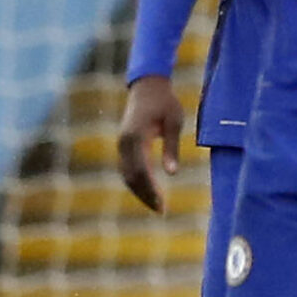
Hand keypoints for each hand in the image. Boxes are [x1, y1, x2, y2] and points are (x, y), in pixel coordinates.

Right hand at [115, 75, 184, 213]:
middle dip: (145, 195)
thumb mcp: (174, 123)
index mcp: (136, 137)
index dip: (151, 190)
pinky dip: (136, 182)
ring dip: (140, 191)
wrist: (147, 86)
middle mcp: (124, 143)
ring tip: (157, 206)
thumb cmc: (165, 102)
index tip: (162, 205)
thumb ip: (172, 148)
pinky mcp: (124, 144)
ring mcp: (122, 144)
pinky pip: (127, 168)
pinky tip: (149, 191)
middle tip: (161, 211)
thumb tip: (172, 174)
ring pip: (127, 174)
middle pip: (131, 177)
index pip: (142, 171)